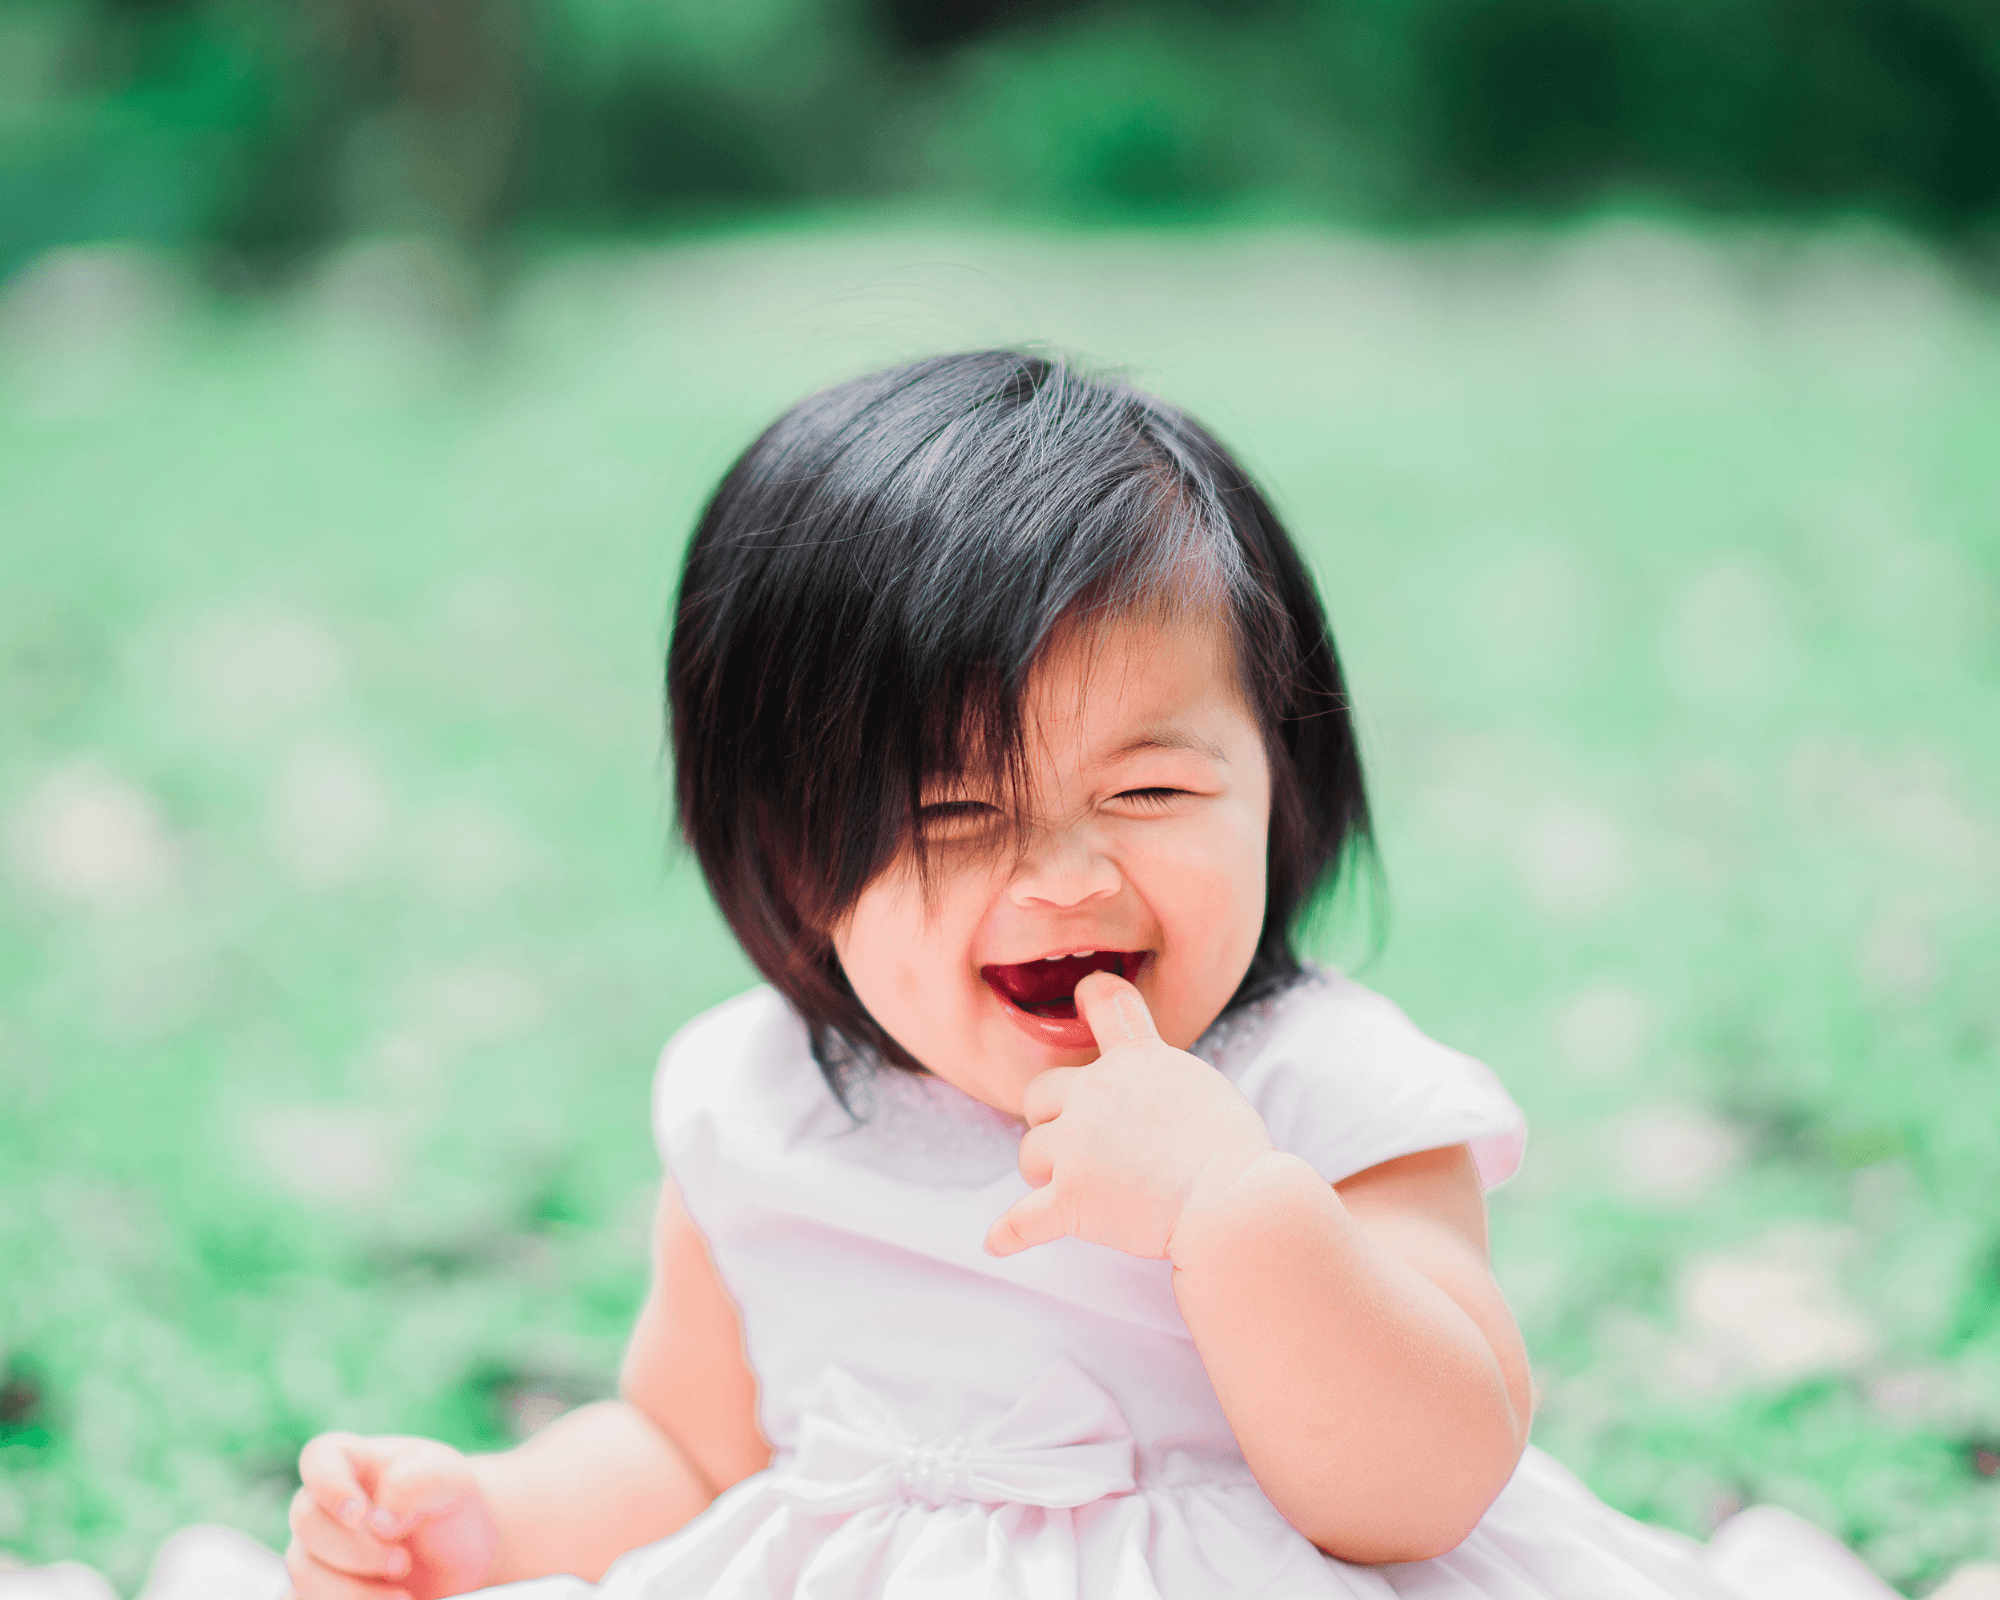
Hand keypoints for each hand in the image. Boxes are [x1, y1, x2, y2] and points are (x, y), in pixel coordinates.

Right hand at [287, 1432, 498, 1599]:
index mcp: (355, 1462)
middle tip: (402, 1563)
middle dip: (356, 1550)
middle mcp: (325, 1505)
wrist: (462, 1553)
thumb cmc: (450, 1504)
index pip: (319, 1458)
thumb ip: (417, 1484)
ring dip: (353, 1592)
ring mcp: (316, 1550)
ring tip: (403, 1597)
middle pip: (306, 1522)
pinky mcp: (318, 1590)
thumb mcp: (451, 1480)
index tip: (361, 1515)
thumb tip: (379, 1520)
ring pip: (302, 1573)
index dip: (329, 1486)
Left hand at [984, 970, 1275, 1262]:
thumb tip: (1145, 1101)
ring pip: (1030, 1152)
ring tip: (1074, 1186)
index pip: (1107, 1004)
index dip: (1093, 996)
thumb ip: (1161, 1080)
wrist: (1233, 1202)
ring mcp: (1078, 1147)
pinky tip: (997, 1242)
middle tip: (1077, 1141)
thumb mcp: (1202, 1087)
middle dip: (1052, 1117)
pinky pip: (1022, 1219)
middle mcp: (1097, 1093)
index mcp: (1137, 1059)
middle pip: (1041, 1094)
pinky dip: (1009, 1234)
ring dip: (1045, 1170)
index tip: (1086, 994)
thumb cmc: (1233, 1151)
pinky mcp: (1071, 1200)